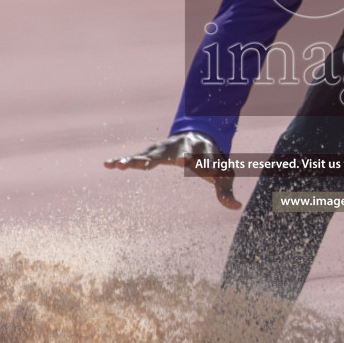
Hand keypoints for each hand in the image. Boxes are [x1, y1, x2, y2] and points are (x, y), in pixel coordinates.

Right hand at [104, 132, 241, 209]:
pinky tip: (107, 164)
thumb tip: (236, 207)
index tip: (185, 164)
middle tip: (154, 164)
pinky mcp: (152, 154)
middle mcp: (178, 149)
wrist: (200, 135)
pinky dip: (122, 160)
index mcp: (198, 152)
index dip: (194, 163)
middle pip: (170, 155)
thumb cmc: (212, 159)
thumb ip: (225, 190)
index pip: (197, 160)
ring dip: (134, 160)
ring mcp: (163, 150)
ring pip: (148, 155)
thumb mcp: (223, 174)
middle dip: (165, 159)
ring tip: (119, 166)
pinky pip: (135, 158)